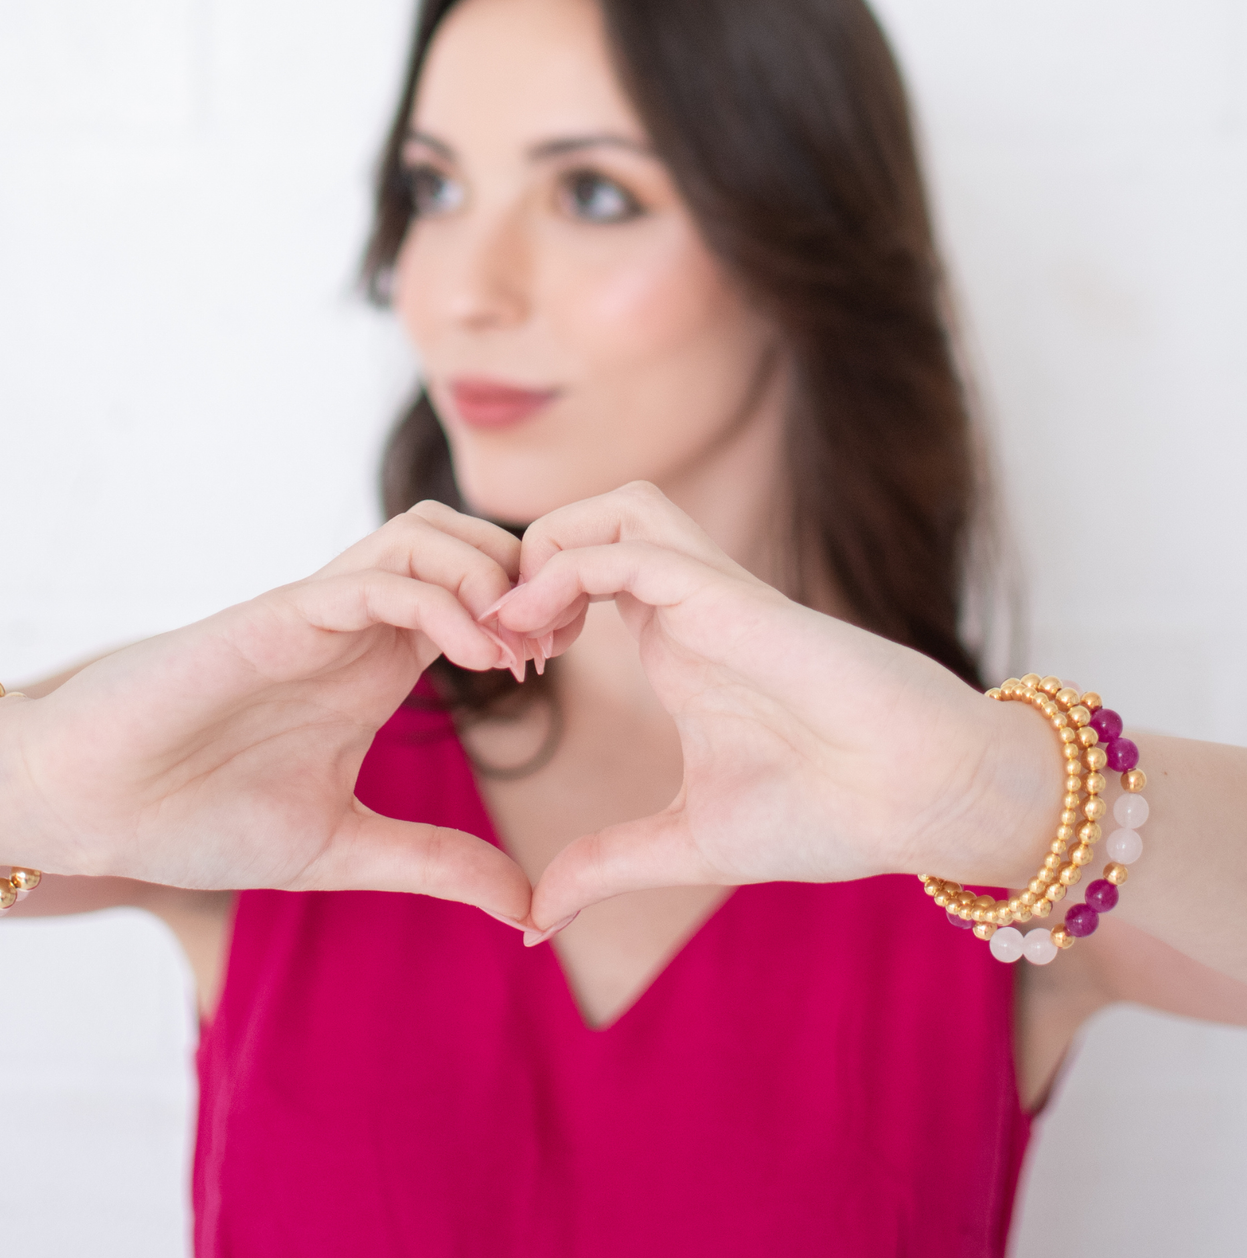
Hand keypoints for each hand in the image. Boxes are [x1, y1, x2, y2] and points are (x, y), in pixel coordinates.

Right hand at [0, 504, 534, 925]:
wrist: (88, 810)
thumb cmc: (197, 818)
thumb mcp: (344, 849)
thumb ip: (437, 865)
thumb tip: (528, 909)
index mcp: (377, 664)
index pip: (477, 592)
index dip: (533, 610)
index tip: (558, 664)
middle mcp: (355, 625)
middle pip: (466, 538)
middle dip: (528, 575)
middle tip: (555, 643)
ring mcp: (317, 614)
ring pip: (427, 533)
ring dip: (490, 575)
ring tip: (518, 651)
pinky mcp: (276, 617)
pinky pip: (375, 576)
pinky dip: (441, 599)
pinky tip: (476, 656)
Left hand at [489, 484, 1059, 930]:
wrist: (926, 803)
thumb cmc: (829, 813)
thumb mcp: (687, 842)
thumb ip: (606, 866)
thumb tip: (533, 921)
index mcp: (676, 640)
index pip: (586, 572)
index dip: (527, 604)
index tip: (507, 673)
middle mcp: (690, 604)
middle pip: (594, 519)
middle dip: (526, 561)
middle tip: (503, 642)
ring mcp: (714, 594)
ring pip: (615, 509)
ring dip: (549, 551)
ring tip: (521, 630)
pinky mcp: (735, 597)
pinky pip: (633, 550)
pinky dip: (567, 573)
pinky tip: (539, 636)